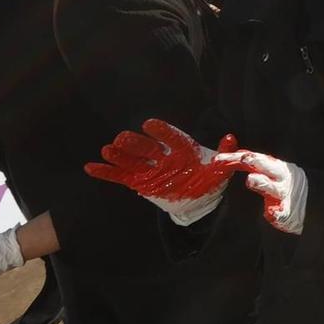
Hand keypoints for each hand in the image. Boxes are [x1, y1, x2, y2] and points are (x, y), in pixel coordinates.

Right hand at [85, 120, 238, 225]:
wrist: (199, 199)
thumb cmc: (210, 178)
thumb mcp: (221, 168)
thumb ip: (226, 154)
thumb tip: (232, 138)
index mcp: (182, 149)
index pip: (171, 138)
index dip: (161, 132)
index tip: (150, 124)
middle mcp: (163, 156)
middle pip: (146, 148)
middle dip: (135, 143)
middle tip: (122, 138)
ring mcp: (149, 169)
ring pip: (131, 160)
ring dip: (118, 155)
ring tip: (107, 150)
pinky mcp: (139, 182)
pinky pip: (120, 177)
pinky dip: (105, 172)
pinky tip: (91, 167)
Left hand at [220, 148, 308, 234]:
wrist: (313, 200)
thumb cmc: (285, 185)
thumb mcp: (272, 170)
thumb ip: (255, 163)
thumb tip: (237, 151)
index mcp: (272, 166)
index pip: (251, 158)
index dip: (234, 158)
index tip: (218, 159)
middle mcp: (278, 177)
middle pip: (264, 166)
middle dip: (250, 161)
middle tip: (238, 159)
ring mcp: (283, 193)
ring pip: (272, 187)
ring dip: (262, 183)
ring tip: (251, 180)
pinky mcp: (287, 211)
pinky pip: (281, 212)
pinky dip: (276, 212)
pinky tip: (270, 214)